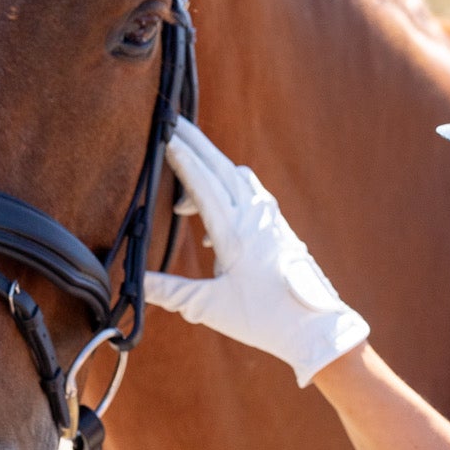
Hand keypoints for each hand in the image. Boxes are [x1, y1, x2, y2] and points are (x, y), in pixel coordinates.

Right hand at [144, 119, 369, 386]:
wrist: (315, 326)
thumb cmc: (264, 318)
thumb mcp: (209, 308)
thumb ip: (170, 293)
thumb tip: (134, 285)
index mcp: (234, 233)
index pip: (203, 185)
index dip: (182, 160)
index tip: (165, 138)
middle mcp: (254, 217)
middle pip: (221, 167)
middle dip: (196, 144)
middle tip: (174, 123)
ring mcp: (270, 219)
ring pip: (238, 177)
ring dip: (213, 167)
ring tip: (185, 177)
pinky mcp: (279, 227)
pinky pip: (251, 193)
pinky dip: (229, 188)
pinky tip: (211, 222)